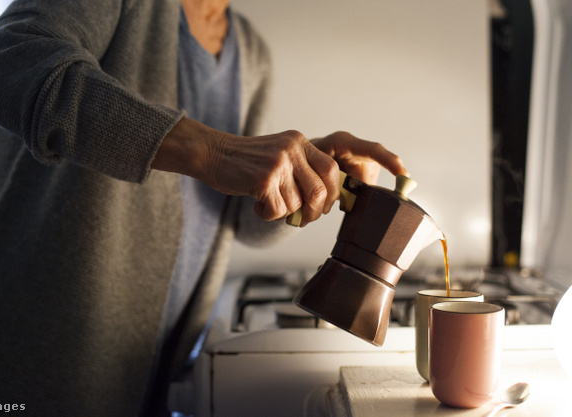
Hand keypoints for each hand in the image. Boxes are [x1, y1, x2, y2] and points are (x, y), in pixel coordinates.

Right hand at [154, 119, 406, 225]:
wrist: (211, 155)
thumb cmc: (245, 167)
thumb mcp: (279, 159)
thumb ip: (303, 173)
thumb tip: (330, 199)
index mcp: (301, 143)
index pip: (336, 167)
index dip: (368, 172)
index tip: (404, 173)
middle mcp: (295, 146)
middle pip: (324, 190)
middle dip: (315, 211)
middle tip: (300, 215)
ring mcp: (280, 160)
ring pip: (301, 204)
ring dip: (285, 213)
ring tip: (268, 204)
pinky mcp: (264, 176)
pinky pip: (279, 210)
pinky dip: (266, 214)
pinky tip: (254, 203)